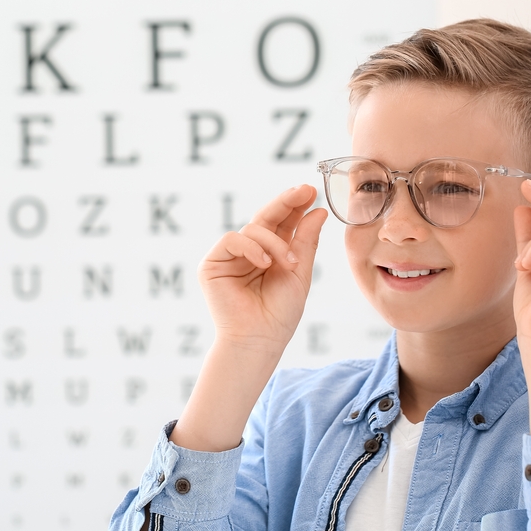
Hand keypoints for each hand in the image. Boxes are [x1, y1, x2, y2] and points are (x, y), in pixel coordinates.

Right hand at [198, 185, 327, 349]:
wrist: (259, 339)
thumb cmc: (279, 313)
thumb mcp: (299, 273)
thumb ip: (305, 242)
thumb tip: (318, 211)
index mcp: (270, 254)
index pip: (282, 223)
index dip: (295, 206)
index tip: (311, 191)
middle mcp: (249, 252)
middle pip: (266, 218)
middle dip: (286, 203)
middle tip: (304, 191)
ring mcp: (230, 257)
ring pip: (253, 229)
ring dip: (275, 242)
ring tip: (289, 263)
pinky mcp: (212, 264)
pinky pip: (232, 239)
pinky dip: (251, 247)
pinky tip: (264, 263)